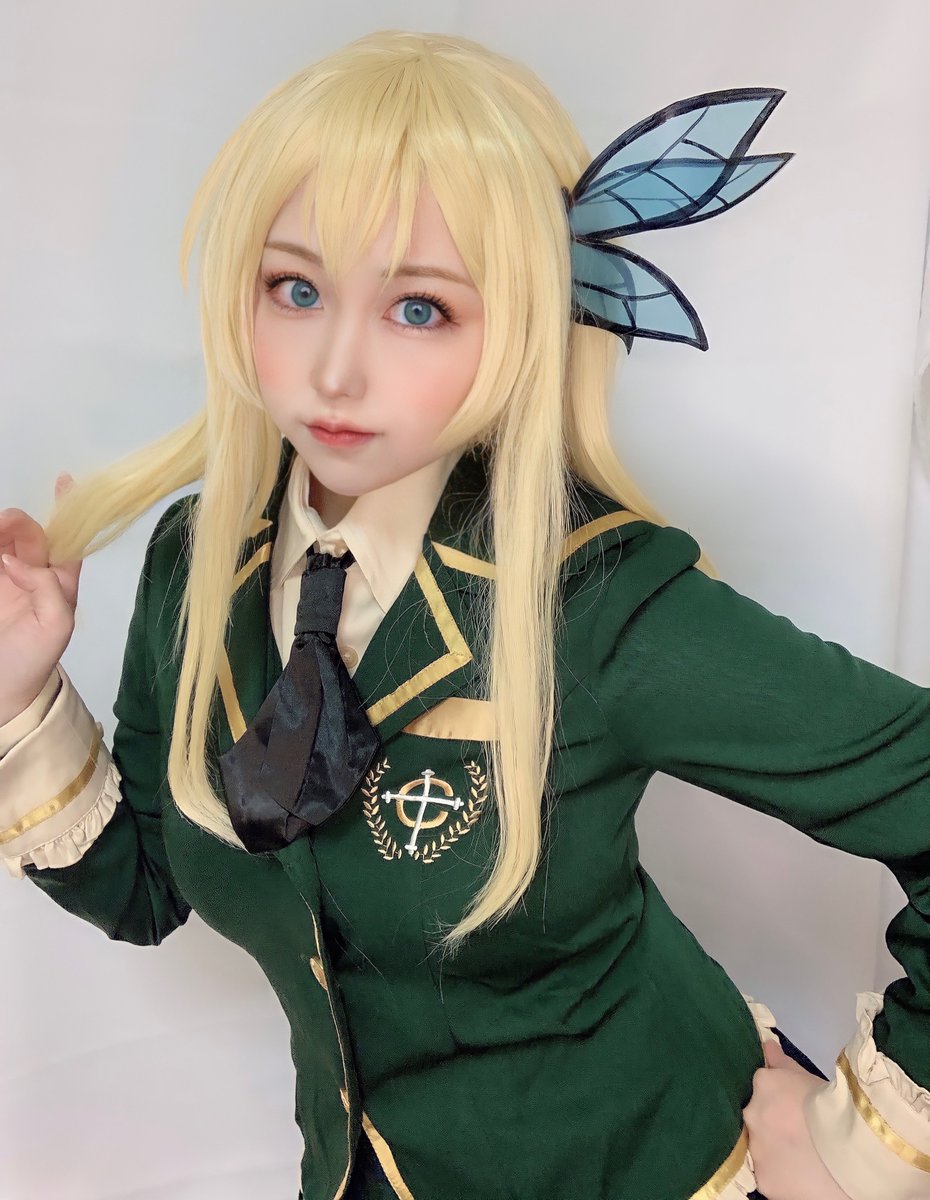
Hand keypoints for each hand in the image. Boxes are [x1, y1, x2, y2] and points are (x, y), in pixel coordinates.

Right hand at [0, 474, 82, 723]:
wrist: (0, 691)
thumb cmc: (34, 660)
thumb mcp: (55, 625)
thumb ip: (47, 587)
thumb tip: (17, 559)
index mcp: (60, 581)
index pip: (68, 539)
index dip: (69, 510)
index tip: (65, 481)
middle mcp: (33, 573)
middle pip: (28, 533)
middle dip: (18, 523)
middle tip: (6, 526)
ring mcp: (5, 577)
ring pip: (3, 541)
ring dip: (0, 532)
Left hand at [743, 1039, 851, 1199]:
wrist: (856, 1154)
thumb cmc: (838, 1109)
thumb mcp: (813, 1080)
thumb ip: (784, 1063)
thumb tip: (767, 1046)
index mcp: (764, 1085)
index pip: (762, 1085)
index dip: (780, 1096)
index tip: (796, 1107)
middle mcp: (752, 1114)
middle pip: (757, 1116)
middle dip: (773, 1122)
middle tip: (800, 1132)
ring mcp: (756, 1150)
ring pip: (760, 1146)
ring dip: (775, 1147)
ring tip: (803, 1155)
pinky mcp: (763, 1181)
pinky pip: (768, 1174)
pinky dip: (781, 1174)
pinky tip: (801, 1173)